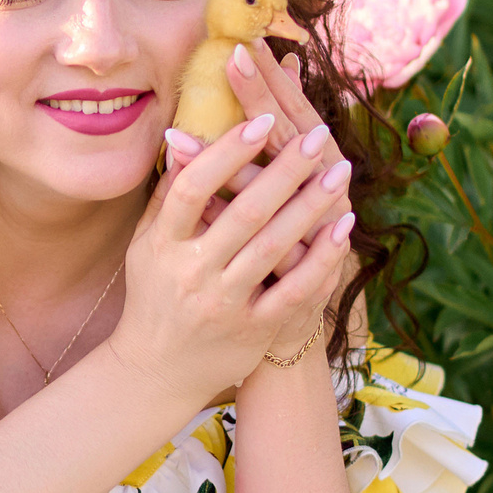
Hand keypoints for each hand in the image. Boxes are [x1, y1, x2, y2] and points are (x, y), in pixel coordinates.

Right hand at [110, 105, 354, 402]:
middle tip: (315, 137)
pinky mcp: (253, 329)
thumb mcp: (147, 246)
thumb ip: (167, 197)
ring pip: (274, 247)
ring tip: (339, 171)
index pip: (192, 189)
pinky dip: (322, 258)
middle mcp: (191, 272)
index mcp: (162, 245)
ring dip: (311, 206)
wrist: (157, 372)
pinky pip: (295, 290)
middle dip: (284, 171)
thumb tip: (181, 137)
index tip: (259, 120)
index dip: (226, 153)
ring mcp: (224, 302)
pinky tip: (345, 227)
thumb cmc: (156, 295)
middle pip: (243, 213)